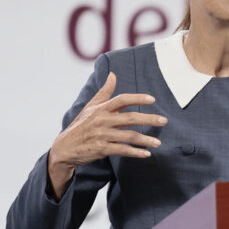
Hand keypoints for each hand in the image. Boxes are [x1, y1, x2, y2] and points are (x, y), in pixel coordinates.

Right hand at [47, 72, 166, 198]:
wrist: (64, 148)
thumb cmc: (80, 125)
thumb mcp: (90, 107)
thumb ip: (104, 92)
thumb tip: (113, 74)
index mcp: (100, 109)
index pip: (122, 100)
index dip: (137, 98)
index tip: (152, 100)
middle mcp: (102, 120)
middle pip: (130, 118)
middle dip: (149, 119)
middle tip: (164, 121)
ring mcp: (102, 135)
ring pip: (129, 136)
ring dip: (145, 140)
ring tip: (158, 143)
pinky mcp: (101, 149)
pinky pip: (122, 150)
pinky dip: (135, 152)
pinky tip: (146, 153)